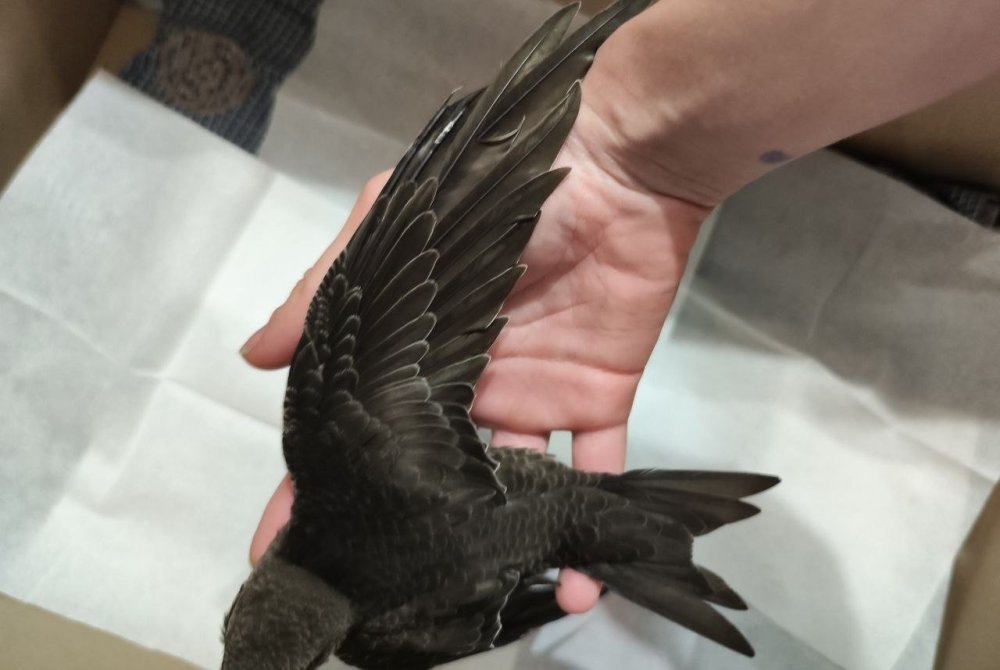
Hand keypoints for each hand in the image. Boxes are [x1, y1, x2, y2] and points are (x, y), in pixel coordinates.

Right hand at [240, 93, 709, 613]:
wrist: (610, 166)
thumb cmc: (494, 191)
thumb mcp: (395, 229)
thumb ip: (330, 288)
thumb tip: (252, 354)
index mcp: (418, 359)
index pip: (359, 434)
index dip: (319, 487)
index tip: (282, 549)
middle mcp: (468, 392)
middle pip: (428, 479)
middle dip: (401, 536)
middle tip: (373, 600)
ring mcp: (534, 401)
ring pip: (514, 490)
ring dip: (505, 547)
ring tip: (485, 608)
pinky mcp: (597, 400)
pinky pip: (596, 471)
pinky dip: (592, 517)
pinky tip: (579, 581)